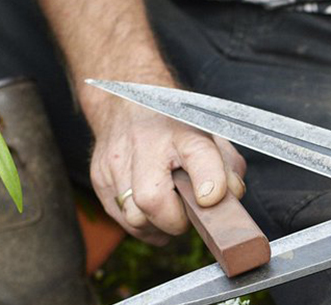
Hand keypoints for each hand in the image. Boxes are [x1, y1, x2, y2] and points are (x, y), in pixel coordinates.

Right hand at [87, 90, 246, 244]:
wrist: (128, 105)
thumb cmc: (176, 127)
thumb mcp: (210, 137)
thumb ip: (228, 167)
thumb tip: (231, 197)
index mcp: (182, 131)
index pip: (198, 154)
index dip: (208, 180)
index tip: (211, 198)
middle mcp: (145, 143)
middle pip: (151, 199)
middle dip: (175, 220)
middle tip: (187, 212)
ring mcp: (116, 162)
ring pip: (134, 218)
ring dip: (157, 225)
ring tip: (169, 211)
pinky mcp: (99, 178)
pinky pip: (122, 221)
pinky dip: (143, 225)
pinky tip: (153, 213)